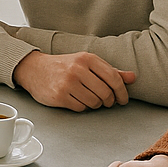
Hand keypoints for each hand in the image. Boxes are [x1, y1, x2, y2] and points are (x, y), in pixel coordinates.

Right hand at [13, 50, 134, 110]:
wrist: (34, 69)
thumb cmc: (64, 66)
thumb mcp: (87, 63)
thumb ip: (110, 71)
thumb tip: (133, 77)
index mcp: (87, 58)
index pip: (114, 78)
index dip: (122, 92)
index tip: (123, 99)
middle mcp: (78, 69)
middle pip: (106, 93)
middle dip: (109, 101)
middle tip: (106, 101)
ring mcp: (68, 83)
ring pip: (94, 102)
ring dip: (95, 104)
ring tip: (88, 98)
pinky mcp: (59, 96)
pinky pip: (81, 108)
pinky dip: (82, 106)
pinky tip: (76, 99)